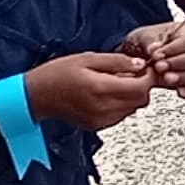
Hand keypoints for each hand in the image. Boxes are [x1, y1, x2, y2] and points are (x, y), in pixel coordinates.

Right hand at [26, 50, 158, 131]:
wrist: (36, 96)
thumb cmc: (57, 75)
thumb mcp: (87, 59)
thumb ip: (116, 62)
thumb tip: (139, 65)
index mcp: (101, 89)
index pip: (141, 88)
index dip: (148, 76)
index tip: (145, 67)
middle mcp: (104, 108)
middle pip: (141, 100)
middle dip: (141, 85)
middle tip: (131, 72)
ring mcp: (101, 120)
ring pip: (133, 109)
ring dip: (131, 95)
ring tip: (115, 82)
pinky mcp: (97, 125)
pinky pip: (120, 115)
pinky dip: (121, 104)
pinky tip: (106, 93)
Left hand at [131, 19, 184, 99]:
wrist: (140, 58)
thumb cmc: (145, 44)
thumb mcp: (143, 37)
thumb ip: (149, 42)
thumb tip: (154, 48)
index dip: (174, 49)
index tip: (157, 55)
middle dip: (180, 63)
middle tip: (160, 67)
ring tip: (167, 78)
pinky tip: (180, 91)